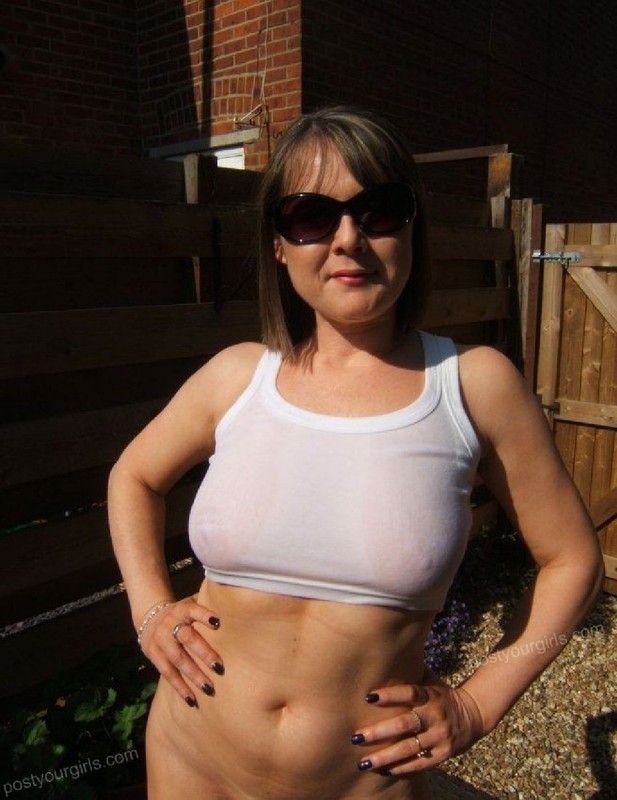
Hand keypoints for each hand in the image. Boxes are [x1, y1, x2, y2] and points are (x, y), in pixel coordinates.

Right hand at [138, 596, 222, 706]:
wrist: (150, 617)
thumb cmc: (182, 614)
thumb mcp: (191, 603)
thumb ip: (209, 604)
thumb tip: (237, 604)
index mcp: (182, 609)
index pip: (193, 610)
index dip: (204, 615)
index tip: (218, 623)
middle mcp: (170, 623)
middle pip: (187, 638)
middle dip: (203, 653)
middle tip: (219, 667)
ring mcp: (160, 640)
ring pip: (178, 659)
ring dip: (194, 675)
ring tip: (209, 688)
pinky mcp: (153, 655)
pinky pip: (167, 673)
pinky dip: (180, 687)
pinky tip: (192, 700)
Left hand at [352, 672, 483, 774]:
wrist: (474, 715)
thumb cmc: (442, 694)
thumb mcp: (431, 681)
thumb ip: (412, 673)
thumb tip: (384, 654)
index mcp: (431, 695)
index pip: (410, 693)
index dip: (390, 695)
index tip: (368, 698)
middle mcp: (435, 716)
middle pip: (405, 724)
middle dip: (379, 732)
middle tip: (357, 737)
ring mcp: (440, 736)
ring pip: (409, 748)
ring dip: (385, 756)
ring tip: (363, 762)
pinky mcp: (443, 754)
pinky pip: (420, 763)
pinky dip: (401, 768)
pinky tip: (383, 770)